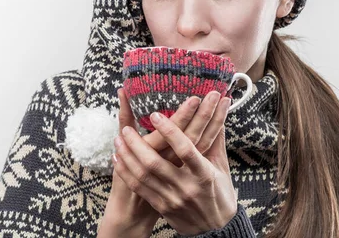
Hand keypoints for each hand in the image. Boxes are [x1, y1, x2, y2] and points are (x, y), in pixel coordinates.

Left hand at [112, 100, 237, 235]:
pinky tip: (118, 158)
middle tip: (126, 129)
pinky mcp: (162, 207)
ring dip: (127, 156)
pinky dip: (126, 171)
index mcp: (204, 174)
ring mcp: (172, 198)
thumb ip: (215, 140)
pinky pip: (139, 188)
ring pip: (143, 175)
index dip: (169, 131)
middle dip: (137, 144)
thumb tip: (219, 111)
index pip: (185, 149)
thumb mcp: (221, 167)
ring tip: (118, 140)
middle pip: (155, 163)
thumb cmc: (220, 193)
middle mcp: (186, 186)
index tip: (155, 115)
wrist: (216, 228)